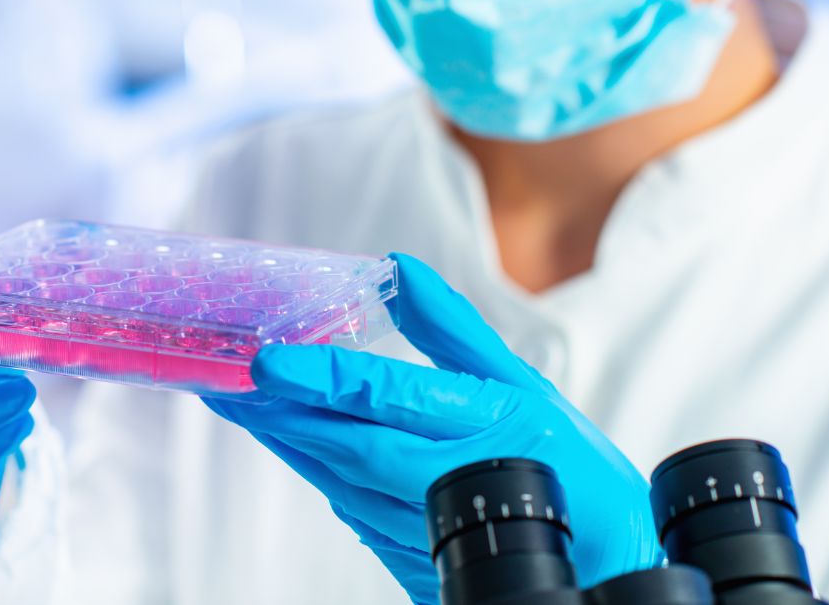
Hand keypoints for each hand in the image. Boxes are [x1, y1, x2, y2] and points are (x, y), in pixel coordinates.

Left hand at [204, 253, 658, 604]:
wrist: (601, 559)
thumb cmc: (569, 468)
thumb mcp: (523, 384)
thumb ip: (455, 330)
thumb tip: (401, 268)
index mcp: (480, 428)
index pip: (386, 398)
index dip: (322, 380)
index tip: (269, 362)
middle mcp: (446, 481)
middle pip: (346, 446)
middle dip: (281, 414)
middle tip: (227, 382)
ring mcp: (426, 529)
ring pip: (339, 482)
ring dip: (287, 444)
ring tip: (240, 406)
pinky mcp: (412, 557)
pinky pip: (353, 511)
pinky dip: (318, 474)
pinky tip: (292, 446)